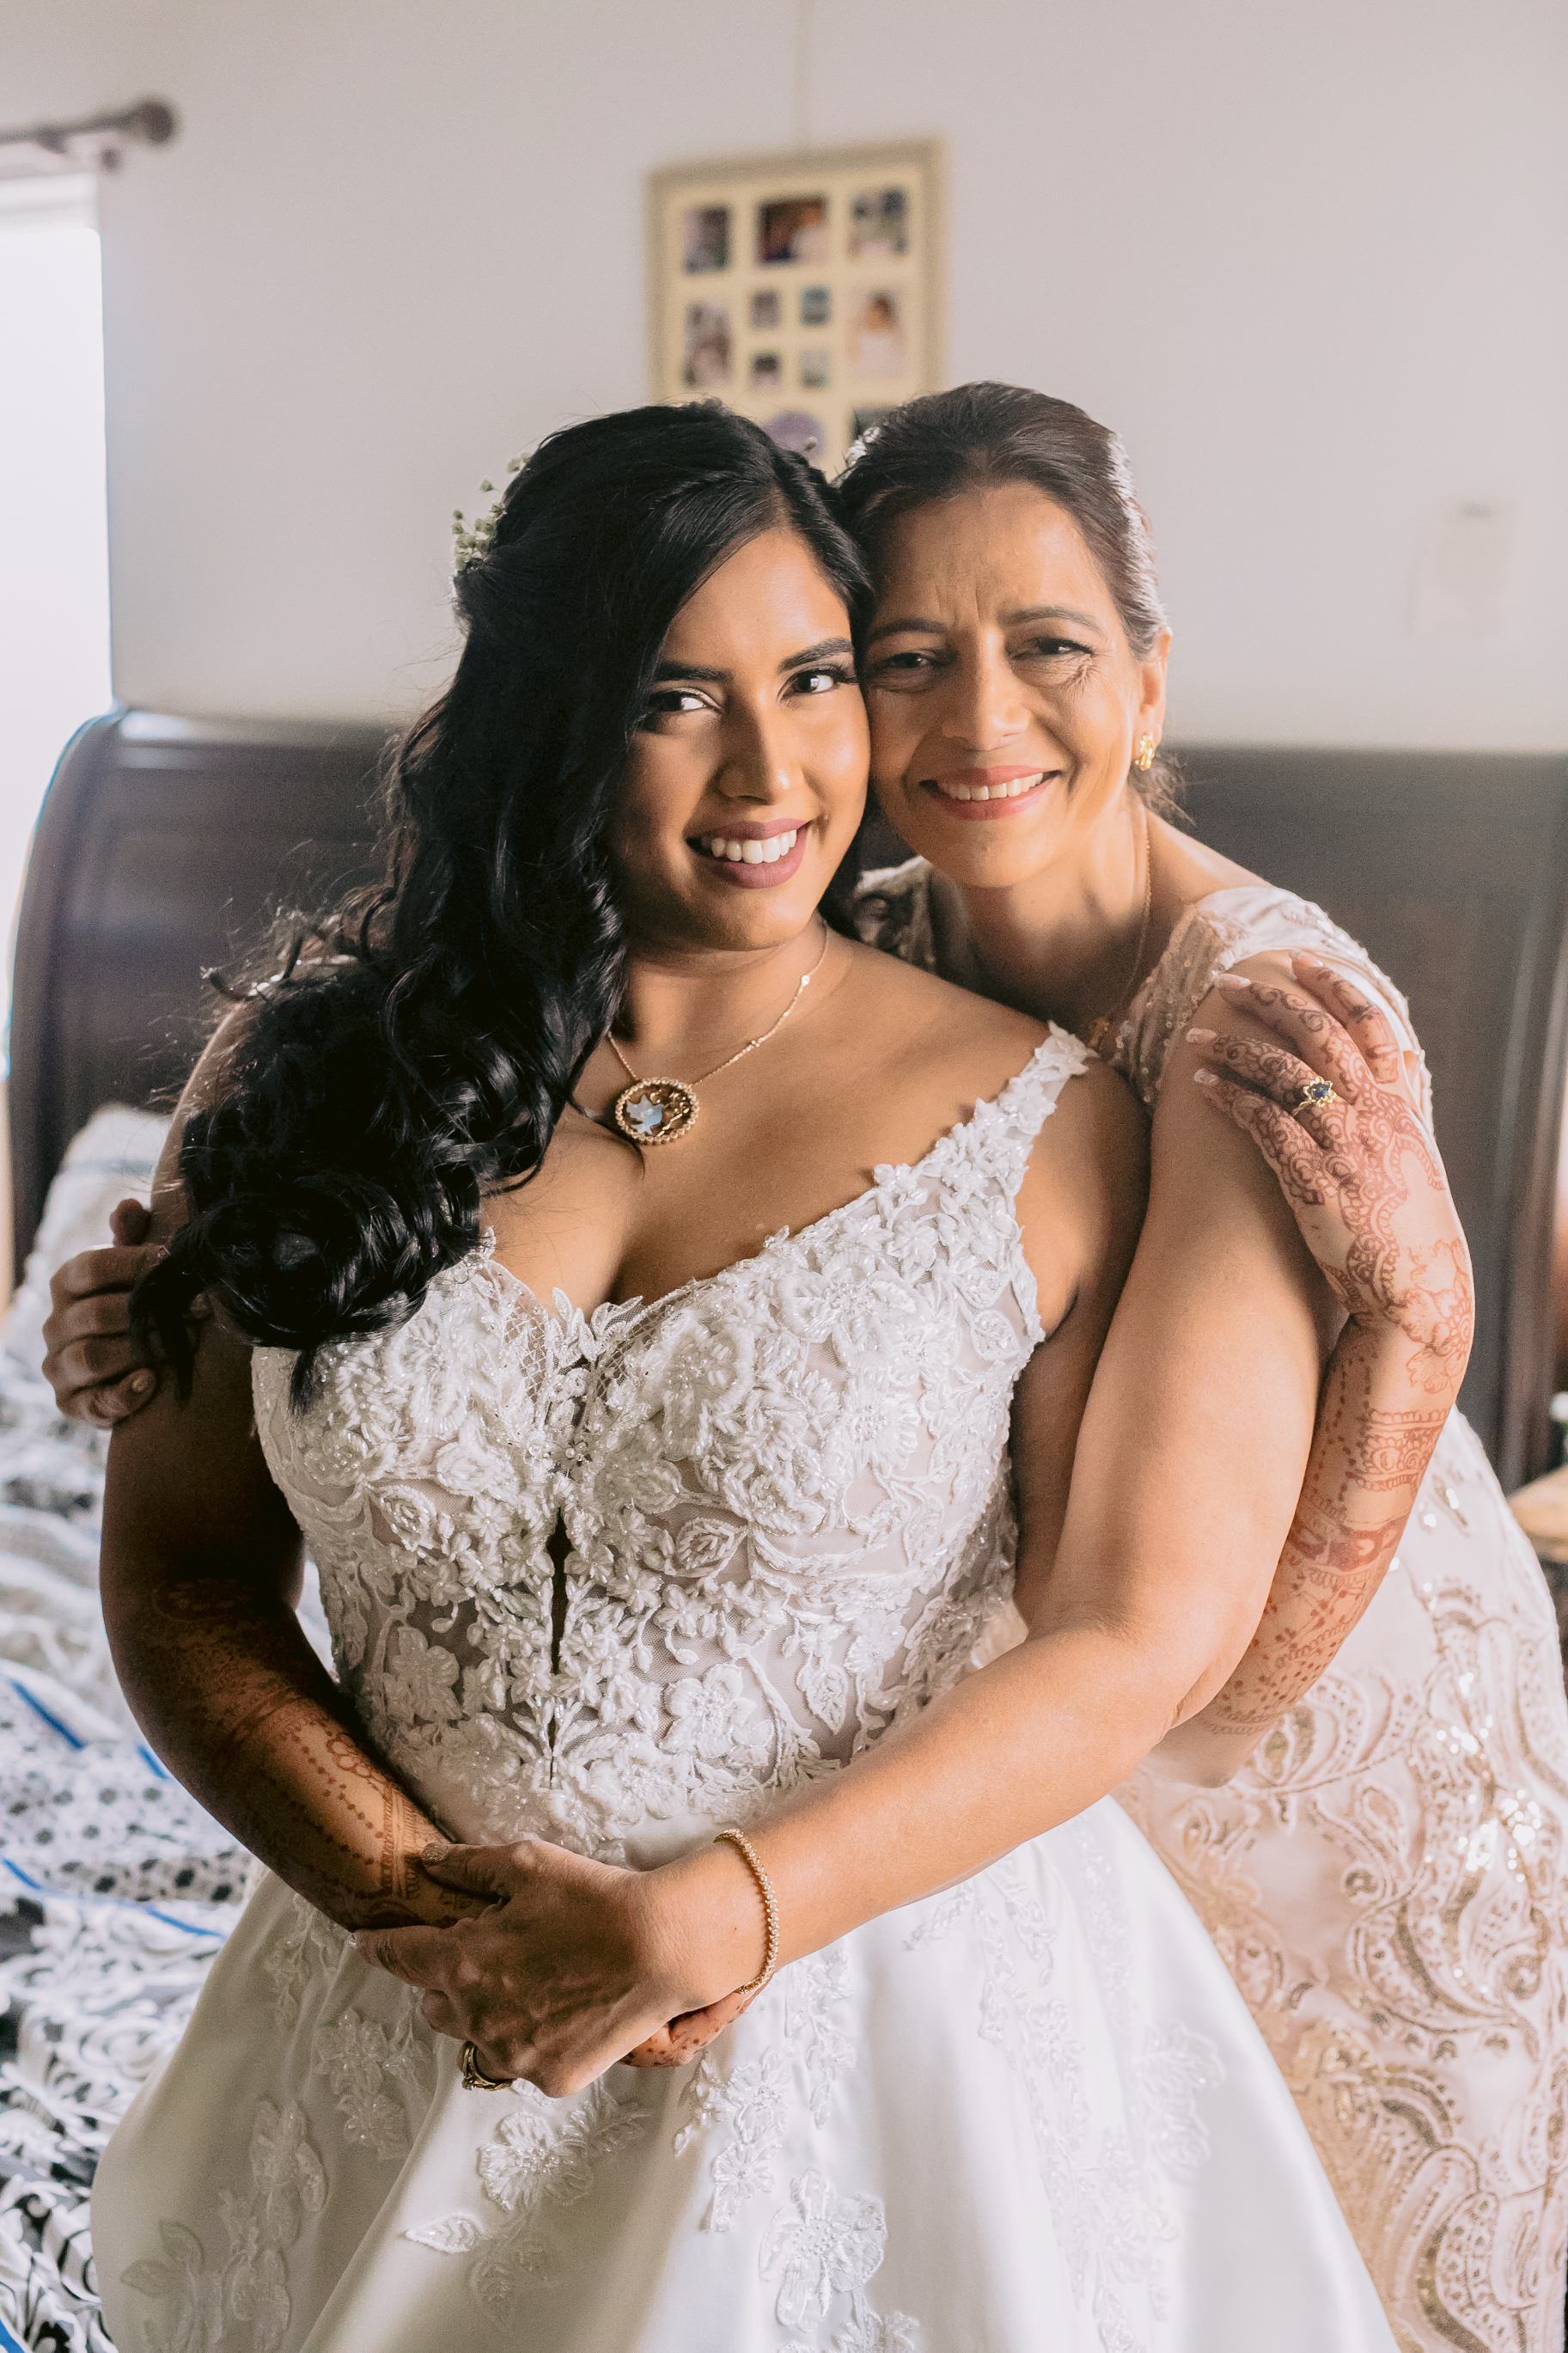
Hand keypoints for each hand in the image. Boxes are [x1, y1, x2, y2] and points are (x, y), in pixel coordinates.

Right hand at [42, 1199, 199, 1423]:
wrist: (145, 1362)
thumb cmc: (143, 1301)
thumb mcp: (141, 1267)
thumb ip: (135, 1237)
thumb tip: (129, 1206)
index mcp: (67, 1282)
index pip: (91, 1267)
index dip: (137, 1264)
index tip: (179, 1265)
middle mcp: (55, 1323)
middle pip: (95, 1314)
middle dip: (151, 1313)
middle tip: (199, 1312)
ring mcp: (59, 1365)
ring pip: (91, 1357)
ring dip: (141, 1351)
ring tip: (184, 1345)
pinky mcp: (71, 1404)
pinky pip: (91, 1403)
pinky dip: (122, 1395)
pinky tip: (151, 1383)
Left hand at [352, 1838, 757, 2096]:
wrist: (660, 1947)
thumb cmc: (593, 1899)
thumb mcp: (527, 1864)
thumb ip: (468, 1865)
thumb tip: (427, 1859)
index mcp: (462, 1962)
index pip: (398, 1957)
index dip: (377, 1946)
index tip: (363, 1941)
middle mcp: (477, 2017)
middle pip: (433, 2006)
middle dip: (446, 1982)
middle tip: (486, 1954)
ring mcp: (512, 2054)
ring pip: (475, 2039)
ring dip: (486, 2015)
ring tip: (528, 1985)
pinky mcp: (549, 2077)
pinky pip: (520, 2061)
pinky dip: (530, 2039)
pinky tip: (560, 2010)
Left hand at [1190, 954, 1472, 1394]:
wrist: (1417, 1288)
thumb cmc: (1412, 1224)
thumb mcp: (1419, 1151)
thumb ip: (1409, 1101)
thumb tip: (1408, 1057)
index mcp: (1400, 1102)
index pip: (1370, 1023)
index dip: (1334, 987)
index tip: (1299, 962)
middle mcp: (1374, 1115)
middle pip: (1317, 1036)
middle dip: (1269, 1002)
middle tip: (1229, 983)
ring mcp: (1345, 1146)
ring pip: (1284, 1074)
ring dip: (1235, 1048)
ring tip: (1197, 1038)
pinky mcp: (1314, 1181)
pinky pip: (1266, 1124)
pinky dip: (1232, 1098)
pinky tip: (1203, 1087)